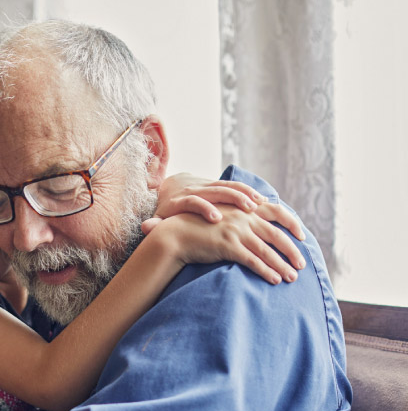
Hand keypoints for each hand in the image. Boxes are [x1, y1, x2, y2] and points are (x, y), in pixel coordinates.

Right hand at [149, 206, 305, 284]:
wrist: (176, 234)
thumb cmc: (199, 229)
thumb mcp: (223, 217)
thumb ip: (240, 219)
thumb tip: (256, 228)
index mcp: (243, 209)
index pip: (276, 211)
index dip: (291, 223)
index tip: (302, 235)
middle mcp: (243, 218)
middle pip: (276, 234)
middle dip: (291, 251)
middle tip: (301, 264)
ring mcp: (236, 232)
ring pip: (267, 250)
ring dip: (282, 265)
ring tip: (292, 277)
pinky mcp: (227, 246)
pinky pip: (252, 260)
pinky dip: (266, 271)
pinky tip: (275, 280)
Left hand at [152, 173, 269, 223]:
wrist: (169, 187)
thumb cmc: (165, 210)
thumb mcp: (158, 218)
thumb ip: (155, 224)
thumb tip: (146, 227)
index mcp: (179, 200)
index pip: (192, 202)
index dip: (204, 208)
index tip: (216, 218)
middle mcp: (194, 189)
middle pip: (215, 191)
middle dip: (232, 199)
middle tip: (248, 209)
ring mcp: (206, 185)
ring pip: (228, 185)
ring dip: (245, 193)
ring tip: (261, 204)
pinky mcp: (217, 183)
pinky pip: (235, 185)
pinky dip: (249, 191)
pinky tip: (264, 201)